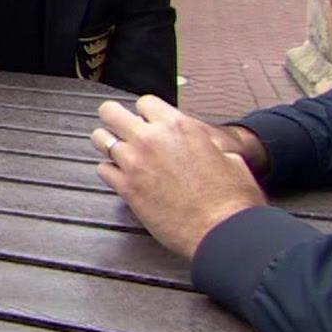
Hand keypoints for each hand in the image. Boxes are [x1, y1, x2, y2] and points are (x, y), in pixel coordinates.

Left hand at [90, 95, 267, 259]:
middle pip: (110, 112)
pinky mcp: (126, 188)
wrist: (223, 229)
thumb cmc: (231, 197)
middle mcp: (151, 139)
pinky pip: (102, 170)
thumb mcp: (228, 154)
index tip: (148, 123)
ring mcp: (134, 162)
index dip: (145, 113)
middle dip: (114, 119)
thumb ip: (202, 140)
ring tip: (118, 153)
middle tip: (121, 130)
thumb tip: (197, 140)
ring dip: (108, 144)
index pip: (144, 102)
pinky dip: (110, 172)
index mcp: (178, 126)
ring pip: (99, 139)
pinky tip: (122, 177)